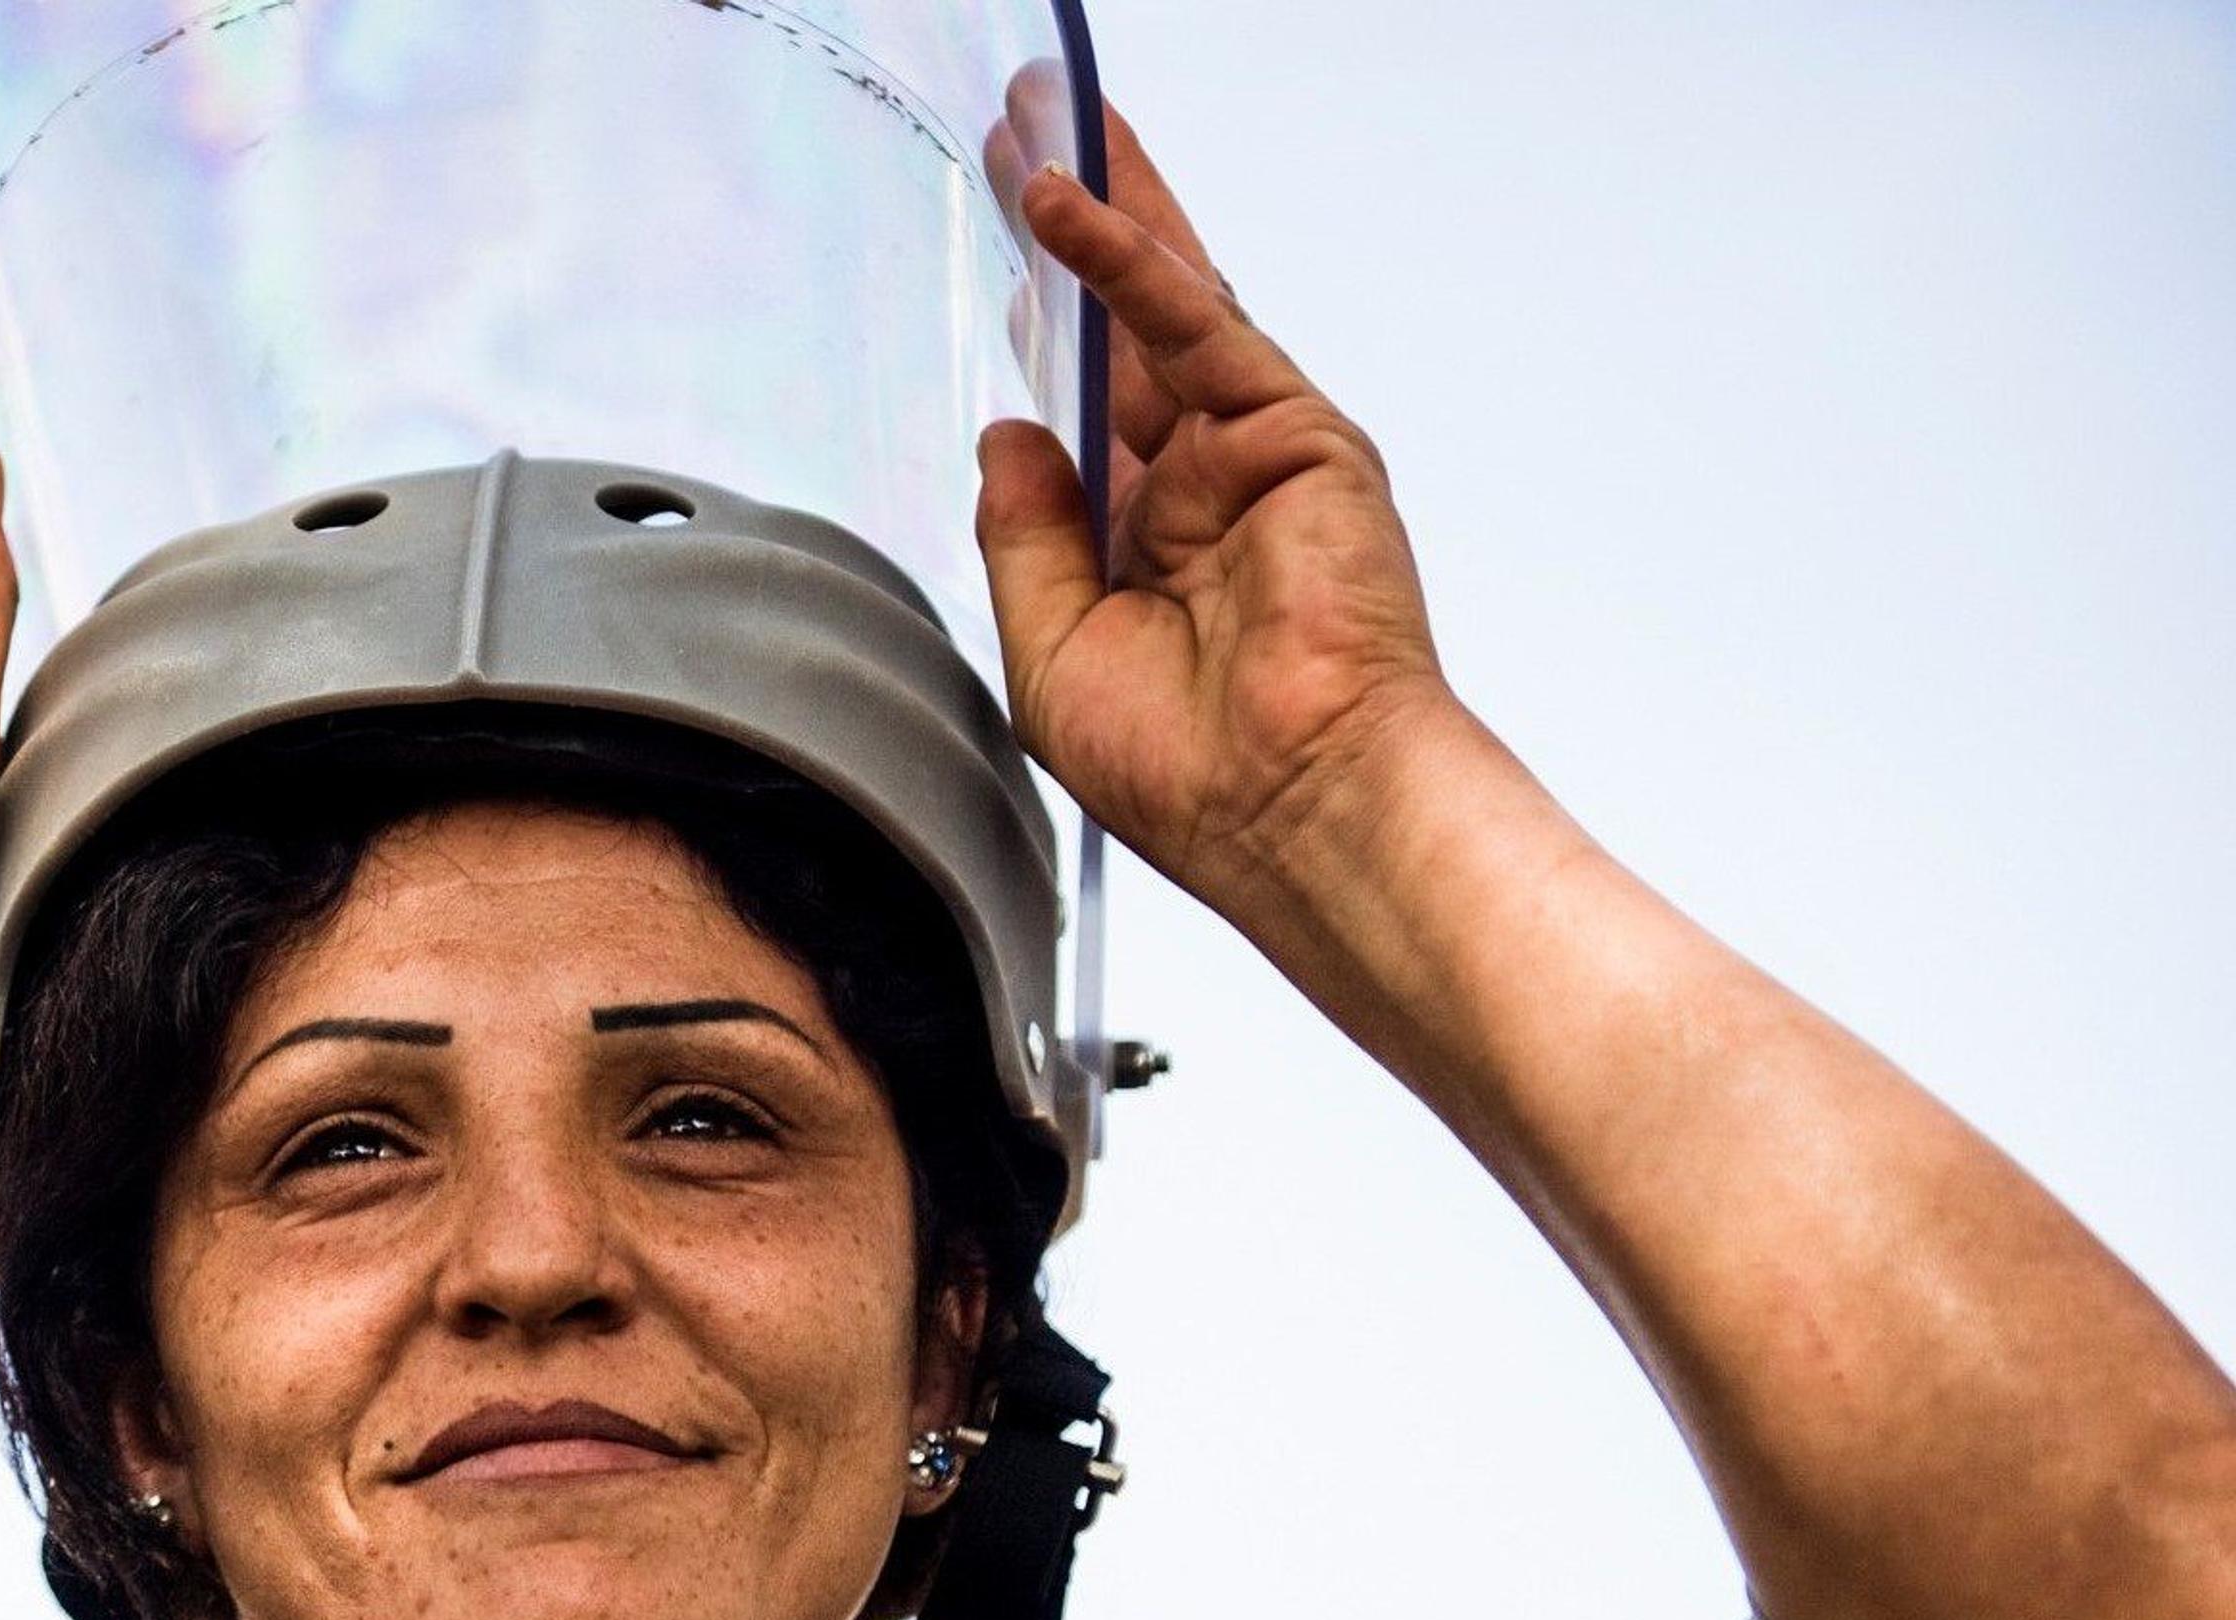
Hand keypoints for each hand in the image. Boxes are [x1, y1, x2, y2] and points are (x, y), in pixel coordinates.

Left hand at [975, 113, 1470, 910]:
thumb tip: (1008, 433)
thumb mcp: (1053, 651)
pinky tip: (1068, 208)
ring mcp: (1255, 454)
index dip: (1044, 323)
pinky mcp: (1297, 436)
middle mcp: (1203, 486)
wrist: (1294, 811)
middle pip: (1123, 328)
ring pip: (1163, 302)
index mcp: (1148, 545)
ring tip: (1040, 122)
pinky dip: (1128, 262)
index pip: (1087, 406)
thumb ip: (1027, 537)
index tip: (1007, 254)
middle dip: (1070, 232)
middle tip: (1021, 136)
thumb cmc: (1192, 772)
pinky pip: (1197, 326)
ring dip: (1102, 208)